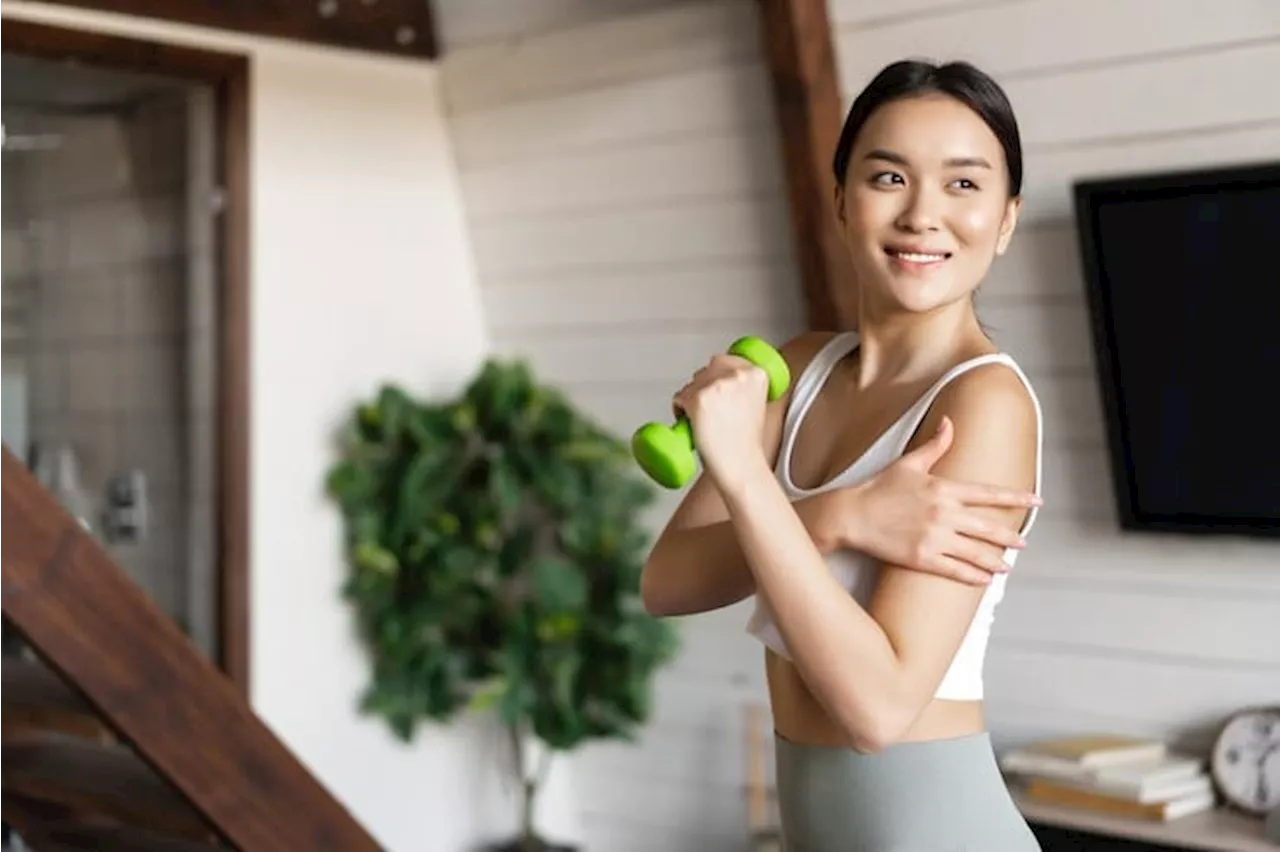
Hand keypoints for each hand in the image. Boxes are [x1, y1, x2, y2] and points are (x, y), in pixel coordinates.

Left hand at [671, 354, 770, 489]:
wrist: (741, 465)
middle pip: (706, 370)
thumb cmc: (745, 442)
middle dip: (702, 387)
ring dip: (690, 399)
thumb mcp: (756, 404)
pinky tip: (691, 422)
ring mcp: (716, 385)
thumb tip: (719, 379)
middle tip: (709, 411)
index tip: (716, 391)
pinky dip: (679, 409)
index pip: (726, 360)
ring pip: (691, 383)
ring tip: (701, 420)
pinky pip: (679, 397)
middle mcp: (737, 374)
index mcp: (756, 373)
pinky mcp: (698, 398)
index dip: (717, 377)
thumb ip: (742, 386)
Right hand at [817, 416, 1041, 584]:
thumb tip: (949, 423)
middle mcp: (943, 514)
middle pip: (988, 528)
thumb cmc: (878, 488)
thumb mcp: (908, 463)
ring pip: (975, 553)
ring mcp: (934, 538)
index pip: (988, 494)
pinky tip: (983, 579)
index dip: (1015, 498)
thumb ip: (935, 445)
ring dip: (995, 560)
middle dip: (1009, 536)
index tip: (1035, 501)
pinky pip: (955, 571)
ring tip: (1006, 566)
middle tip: (1023, 542)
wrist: (852, 514)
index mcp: (943, 489)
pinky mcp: (922, 558)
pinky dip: (973, 576)